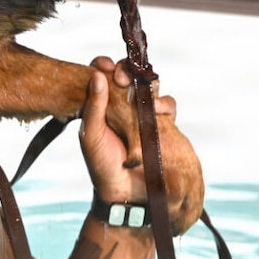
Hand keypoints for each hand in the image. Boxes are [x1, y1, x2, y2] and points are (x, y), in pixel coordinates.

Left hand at [79, 57, 177, 203]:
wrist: (124, 193)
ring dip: (147, 83)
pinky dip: (164, 103)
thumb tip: (97, 75)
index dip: (104, 66)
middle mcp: (123, 105)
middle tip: (121, 76)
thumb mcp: (91, 134)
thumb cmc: (101, 164)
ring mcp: (144, 114)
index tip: (103, 65)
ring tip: (141, 92)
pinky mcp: (162, 125)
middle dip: (127, 69)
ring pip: (150, 86)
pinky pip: (167, 106)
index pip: (102, 75)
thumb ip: (93, 106)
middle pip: (130, 75)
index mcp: (102, 104)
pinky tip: (157, 110)